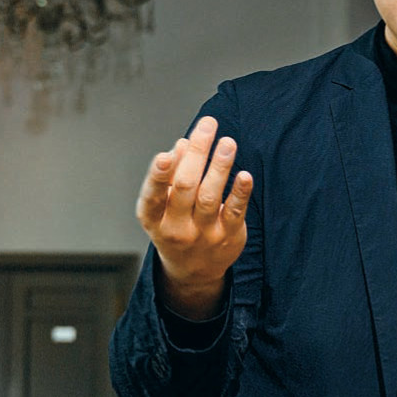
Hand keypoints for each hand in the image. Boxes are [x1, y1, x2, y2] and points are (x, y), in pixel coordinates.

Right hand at [136, 116, 252, 318]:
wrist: (193, 271)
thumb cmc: (177, 225)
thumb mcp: (164, 205)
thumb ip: (173, 175)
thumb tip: (183, 144)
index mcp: (153, 218)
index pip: (152, 196)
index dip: (158, 176)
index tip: (165, 155)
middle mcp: (176, 228)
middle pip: (186, 187)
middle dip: (197, 153)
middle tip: (208, 125)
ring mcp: (203, 234)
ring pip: (210, 197)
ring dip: (219, 167)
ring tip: (228, 142)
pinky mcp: (227, 236)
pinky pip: (234, 212)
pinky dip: (240, 193)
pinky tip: (245, 175)